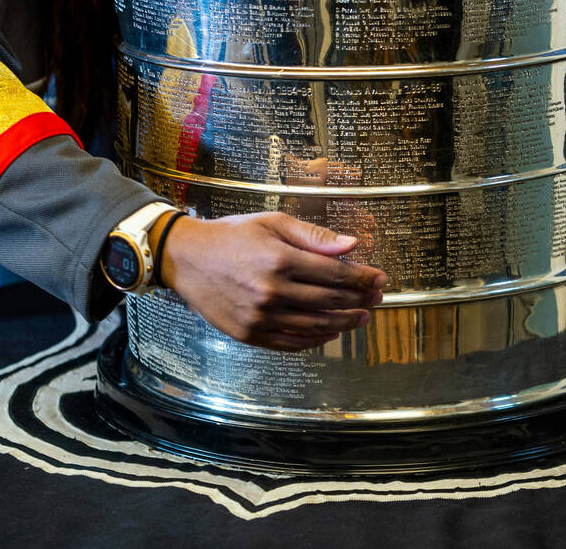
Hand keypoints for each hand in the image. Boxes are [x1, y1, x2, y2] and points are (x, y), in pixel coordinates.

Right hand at [154, 212, 385, 350]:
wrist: (185, 258)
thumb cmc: (231, 236)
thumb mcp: (272, 223)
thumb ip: (313, 236)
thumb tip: (352, 245)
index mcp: (280, 260)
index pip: (335, 274)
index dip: (362, 278)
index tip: (380, 279)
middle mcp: (271, 292)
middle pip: (329, 301)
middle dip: (359, 300)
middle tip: (376, 299)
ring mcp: (260, 317)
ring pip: (314, 326)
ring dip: (343, 323)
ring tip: (360, 319)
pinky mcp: (249, 334)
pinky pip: (291, 342)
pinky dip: (315, 340)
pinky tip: (329, 333)